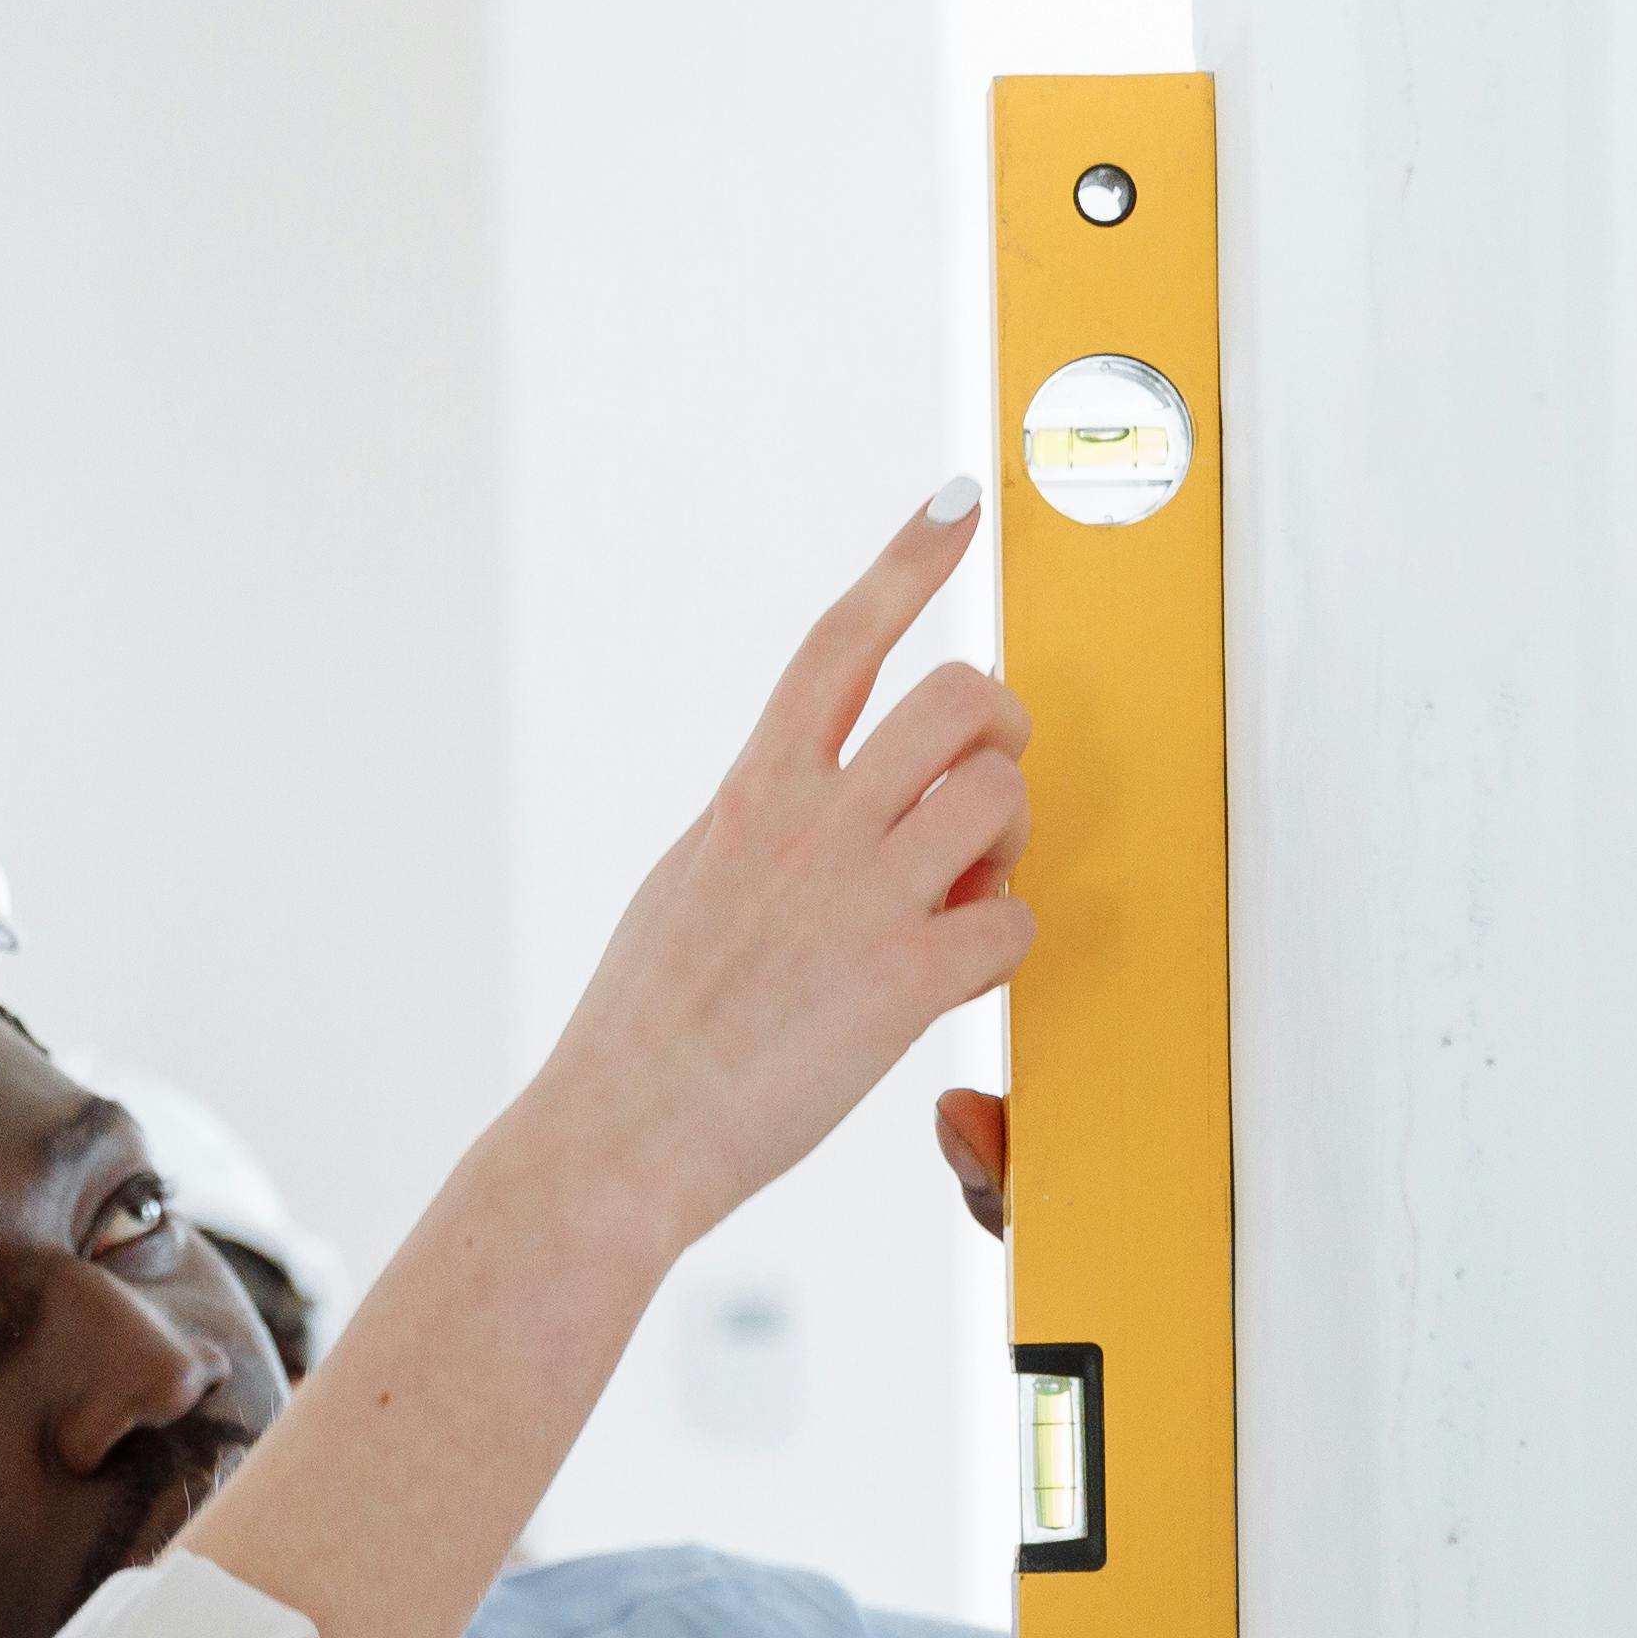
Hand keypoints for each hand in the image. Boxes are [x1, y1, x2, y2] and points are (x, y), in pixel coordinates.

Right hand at [520, 491, 1039, 1247]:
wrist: (622, 1133)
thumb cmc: (646, 1032)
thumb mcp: (687, 886)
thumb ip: (757, 829)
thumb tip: (795, 810)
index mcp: (753, 792)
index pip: (840, 642)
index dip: (908, 562)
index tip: (957, 504)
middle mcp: (810, 823)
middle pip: (959, 699)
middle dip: (1000, 734)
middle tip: (984, 794)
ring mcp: (860, 897)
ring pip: (1001, 796)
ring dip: (1009, 841)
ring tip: (967, 895)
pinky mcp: (904, 982)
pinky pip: (1013, 925)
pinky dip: (1003, 947)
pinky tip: (958, 978)